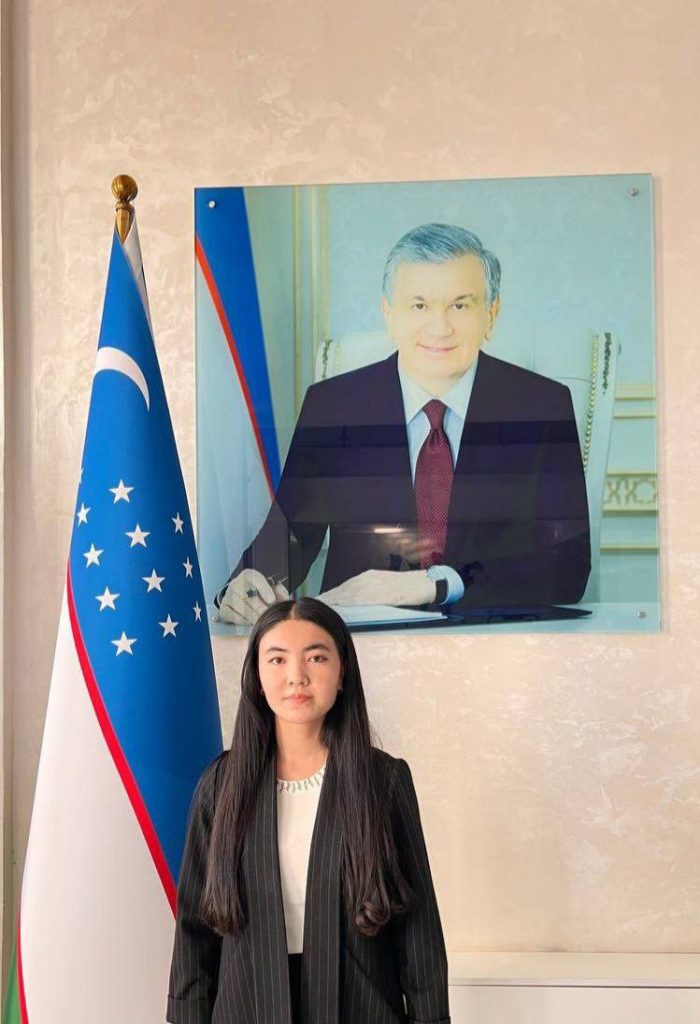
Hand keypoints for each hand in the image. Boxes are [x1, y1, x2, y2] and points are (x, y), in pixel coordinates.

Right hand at [218, 569, 289, 625]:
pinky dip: (244, 621)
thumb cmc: (261, 594)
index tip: (272, 600)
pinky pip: (233, 616)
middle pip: (249, 597)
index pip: (256, 579)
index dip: (264, 589)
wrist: (243, 600)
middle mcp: (236, 583)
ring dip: (254, 617)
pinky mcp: (223, 609)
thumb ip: (279, 591)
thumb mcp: (272, 589)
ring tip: (262, 622)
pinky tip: (251, 623)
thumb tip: (281, 595)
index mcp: (248, 575)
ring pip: (241, 608)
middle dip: (261, 608)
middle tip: (269, 616)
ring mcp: (228, 596)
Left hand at [319, 569, 435, 607]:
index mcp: (368, 578)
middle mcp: (369, 579)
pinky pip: (363, 596)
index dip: (331, 593)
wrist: (424, 583)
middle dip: (329, 596)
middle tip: (314, 603)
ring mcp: (375, 584)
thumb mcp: (384, 588)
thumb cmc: (405, 588)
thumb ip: (369, 595)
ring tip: (322, 606)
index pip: (345, 587)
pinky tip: (340, 606)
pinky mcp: (382, 591)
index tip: (319, 599)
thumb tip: (353, 605)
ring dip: (335, 599)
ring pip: (350, 592)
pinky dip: (349, 601)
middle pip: (344, 589)